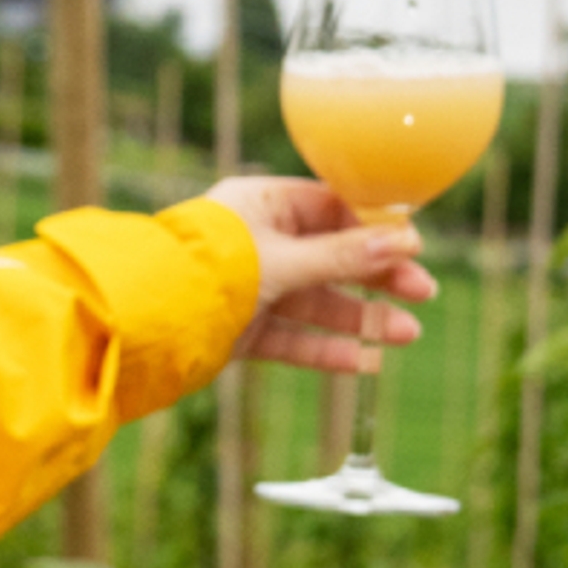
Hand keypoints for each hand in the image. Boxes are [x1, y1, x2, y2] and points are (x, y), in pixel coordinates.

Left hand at [199, 175, 436, 375]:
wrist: (144, 322)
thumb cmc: (208, 271)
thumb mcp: (285, 260)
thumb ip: (344, 256)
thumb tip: (406, 241)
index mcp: (259, 204)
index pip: (330, 209)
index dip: (373, 230)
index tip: (413, 249)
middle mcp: (255, 243)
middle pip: (330, 257)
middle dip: (376, 277)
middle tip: (423, 293)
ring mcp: (248, 288)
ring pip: (315, 302)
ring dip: (360, 318)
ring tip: (406, 335)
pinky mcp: (239, 330)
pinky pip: (292, 338)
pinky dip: (326, 349)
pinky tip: (366, 362)